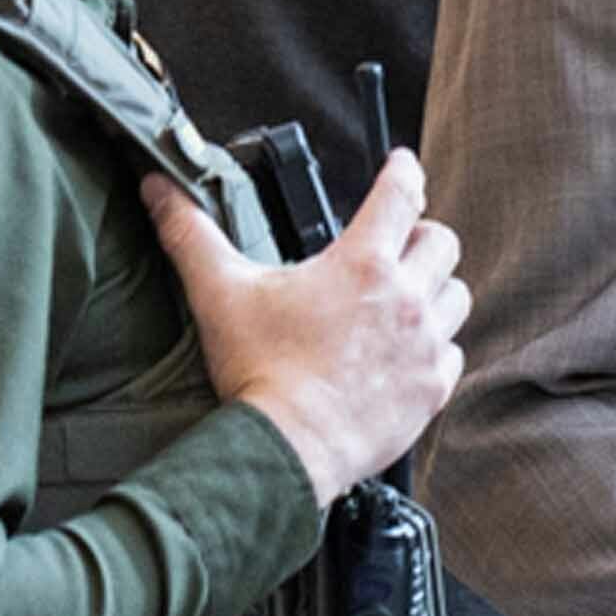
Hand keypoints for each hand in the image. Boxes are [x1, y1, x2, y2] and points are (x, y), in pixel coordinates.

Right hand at [144, 151, 467, 502]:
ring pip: (456, 296)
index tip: (402, 166)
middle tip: (398, 249)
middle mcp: (405, 297)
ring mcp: (424, 344)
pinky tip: (408, 355)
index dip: (404, 171)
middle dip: (422, 238)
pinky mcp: (432, 388)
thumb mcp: (219, 293)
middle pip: (442, 242)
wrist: (287, 448)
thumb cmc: (259, 371)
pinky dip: (436, 349)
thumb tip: (160, 190)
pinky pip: (453, 354)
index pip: (401, 193)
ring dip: (436, 292)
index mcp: (361, 263)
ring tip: (406, 301)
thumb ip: (191, 235)